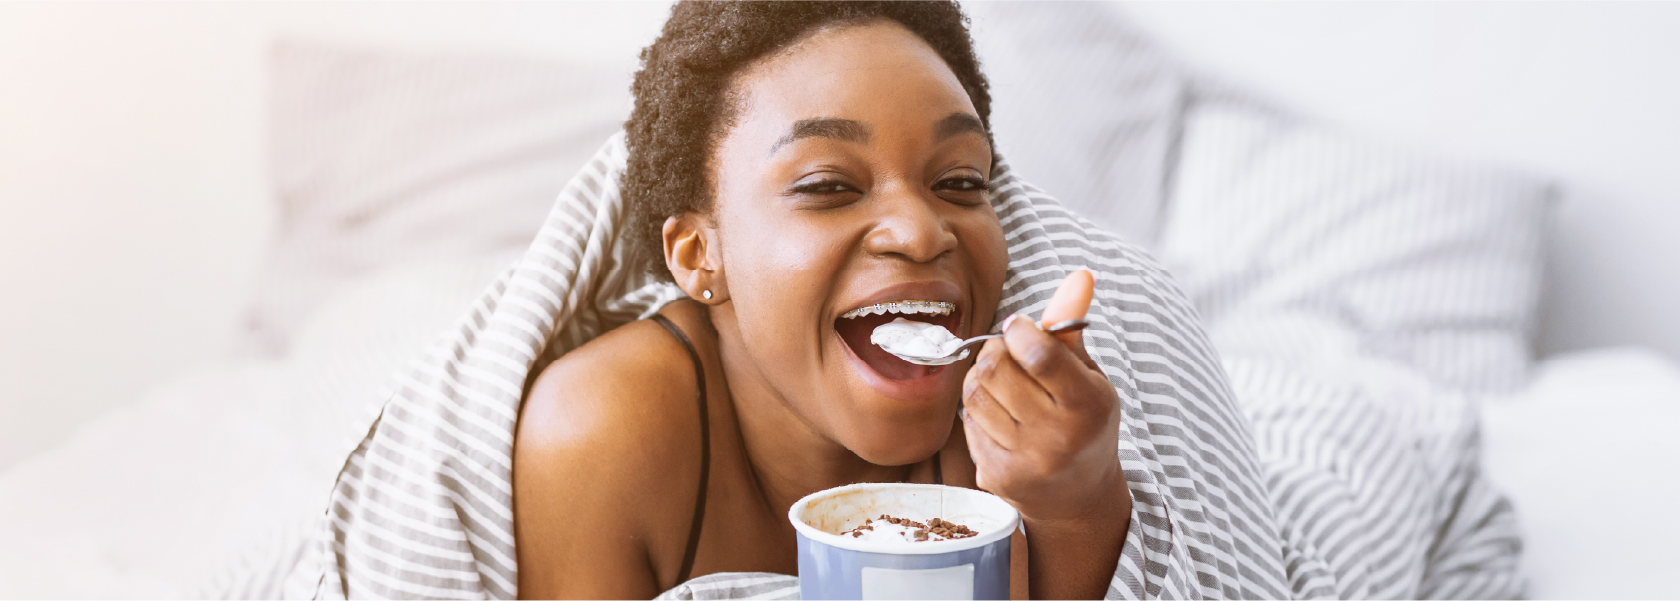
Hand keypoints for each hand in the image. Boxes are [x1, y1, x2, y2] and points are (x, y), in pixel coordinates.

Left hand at [962, 269, 1129, 597]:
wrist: (1078, 497)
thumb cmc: (1085, 424)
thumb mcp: (1090, 376)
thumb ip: (1072, 328)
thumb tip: (1080, 274)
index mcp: (1090, 406)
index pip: (1038, 353)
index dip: (1019, 330)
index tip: (1020, 327)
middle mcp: (1059, 438)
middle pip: (997, 370)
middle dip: (996, 350)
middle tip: (1008, 352)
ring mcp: (1025, 461)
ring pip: (975, 394)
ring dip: (982, 378)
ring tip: (1002, 381)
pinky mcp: (996, 476)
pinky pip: (967, 422)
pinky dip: (977, 409)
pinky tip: (998, 414)